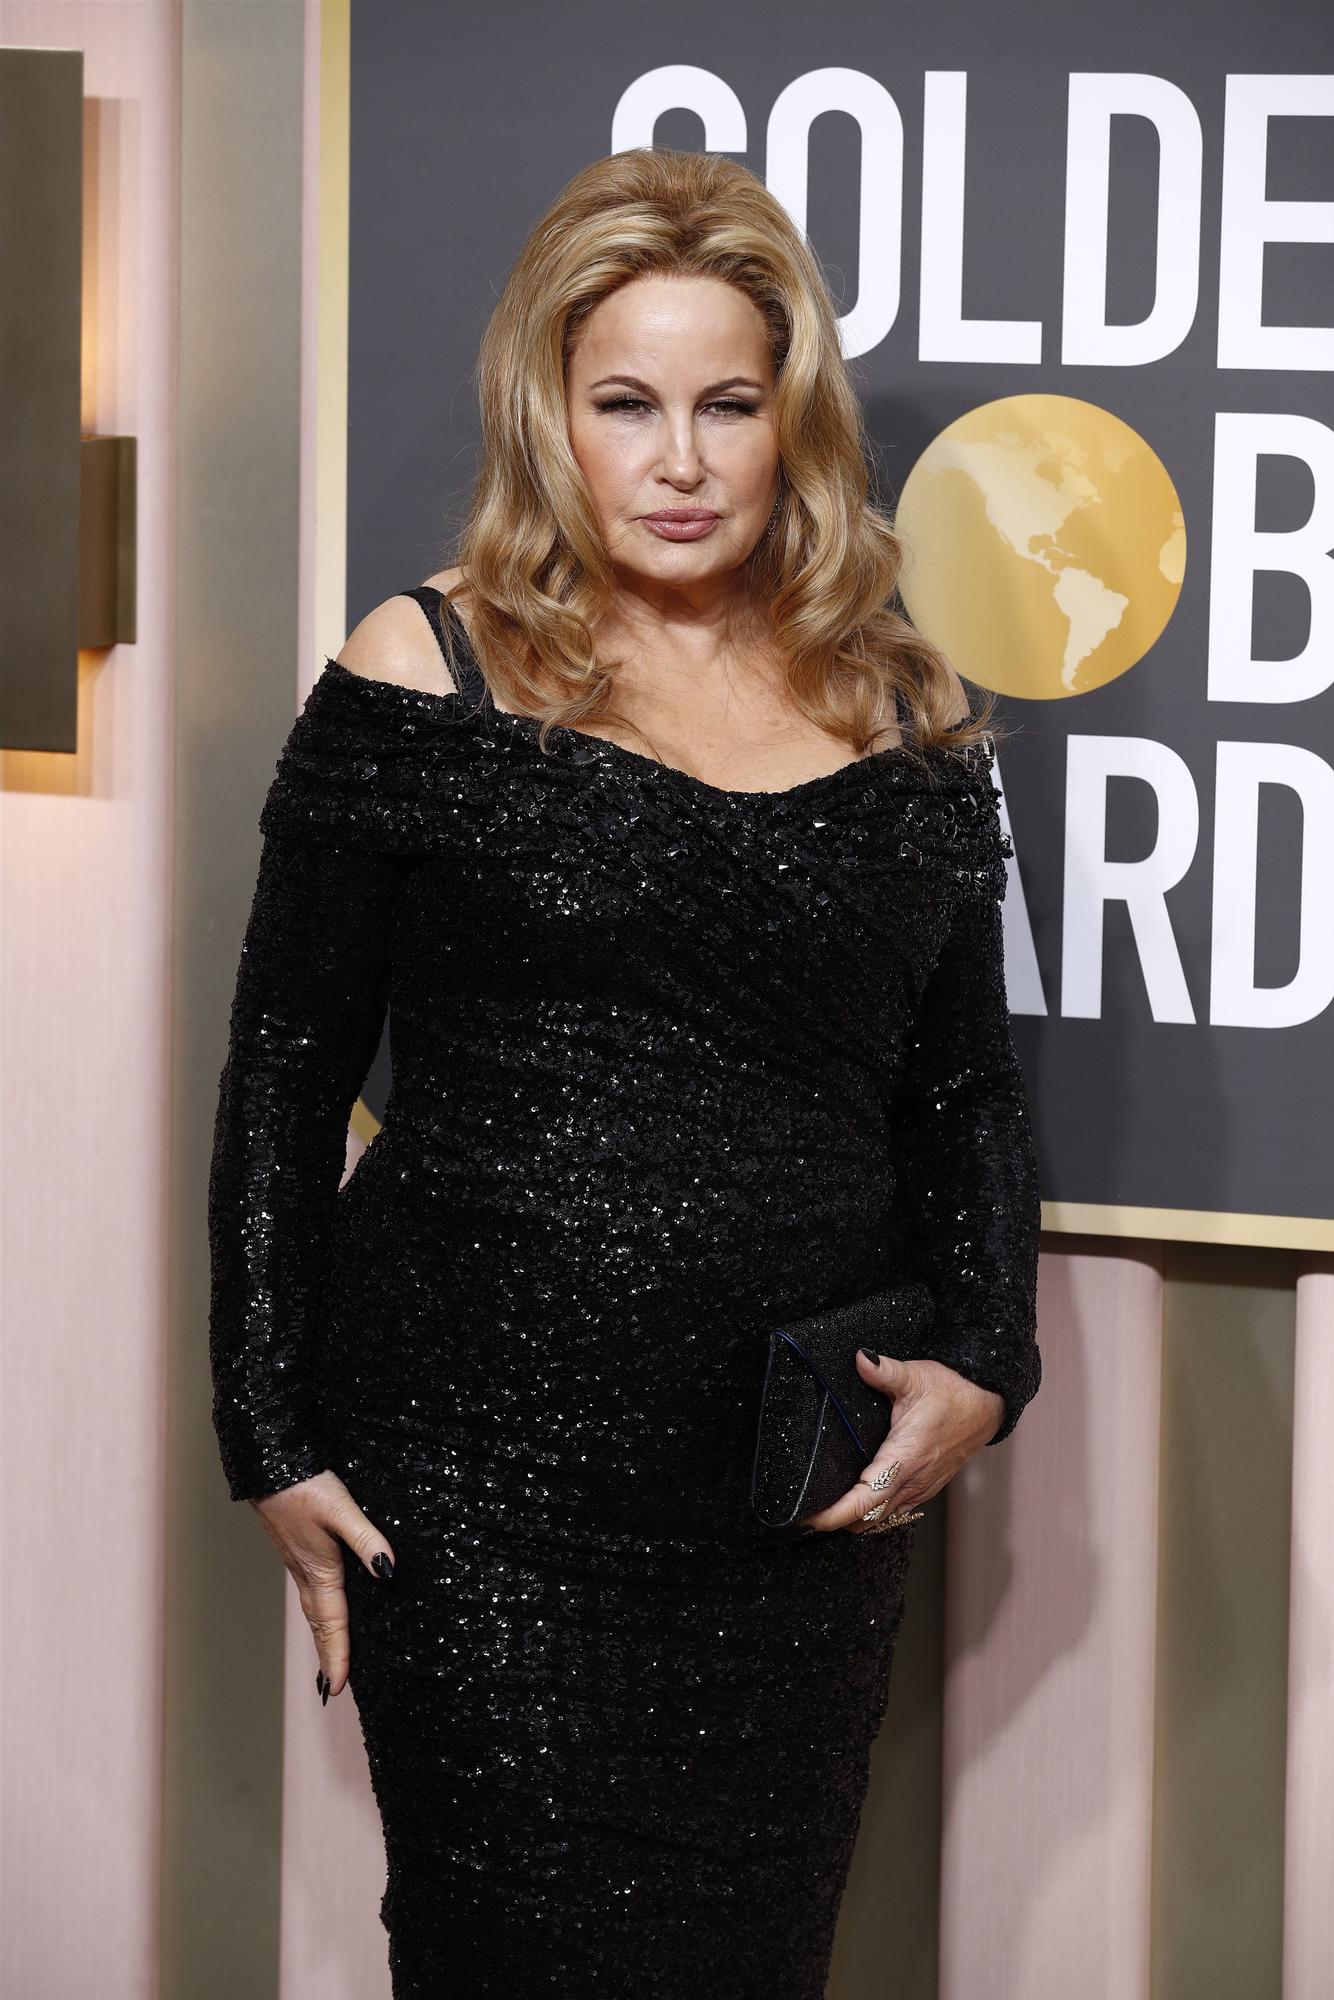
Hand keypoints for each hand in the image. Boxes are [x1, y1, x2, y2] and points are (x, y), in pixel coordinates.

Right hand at [249, 1468, 395, 1700]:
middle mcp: (306, 1573)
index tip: (336, 1689)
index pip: (332, 1624)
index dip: (337, 1657)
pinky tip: (323, 1607)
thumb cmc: (306, 1486)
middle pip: (320, 1624)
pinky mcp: (296, 1549)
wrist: (269, 1467)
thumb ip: (367, 1540)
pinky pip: (309, 1592)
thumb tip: (390, 1573)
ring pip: (313, 1609)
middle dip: (328, 1654)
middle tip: (333, 1685)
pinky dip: (317, 1611)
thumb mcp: (342, 1510)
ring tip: (329, 1656)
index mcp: (320, 1571)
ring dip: (322, 1635)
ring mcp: (298, 1562)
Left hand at [797, 1352, 1004, 1533]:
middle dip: (837, 1522)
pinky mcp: (926, 1487)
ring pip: (881, 1520)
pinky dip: (873, 1513)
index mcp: (904, 1459)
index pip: (864, 1501)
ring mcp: (921, 1488)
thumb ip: (884, 1371)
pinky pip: (895, 1512)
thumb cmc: (954, 1392)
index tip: (810, 1518)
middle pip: (868, 1520)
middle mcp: (912, 1481)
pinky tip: (860, 1500)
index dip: (835, 1515)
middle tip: (808, 1512)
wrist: (987, 1404)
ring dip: (855, 1520)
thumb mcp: (916, 1377)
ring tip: (828, 1509)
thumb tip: (861, 1358)